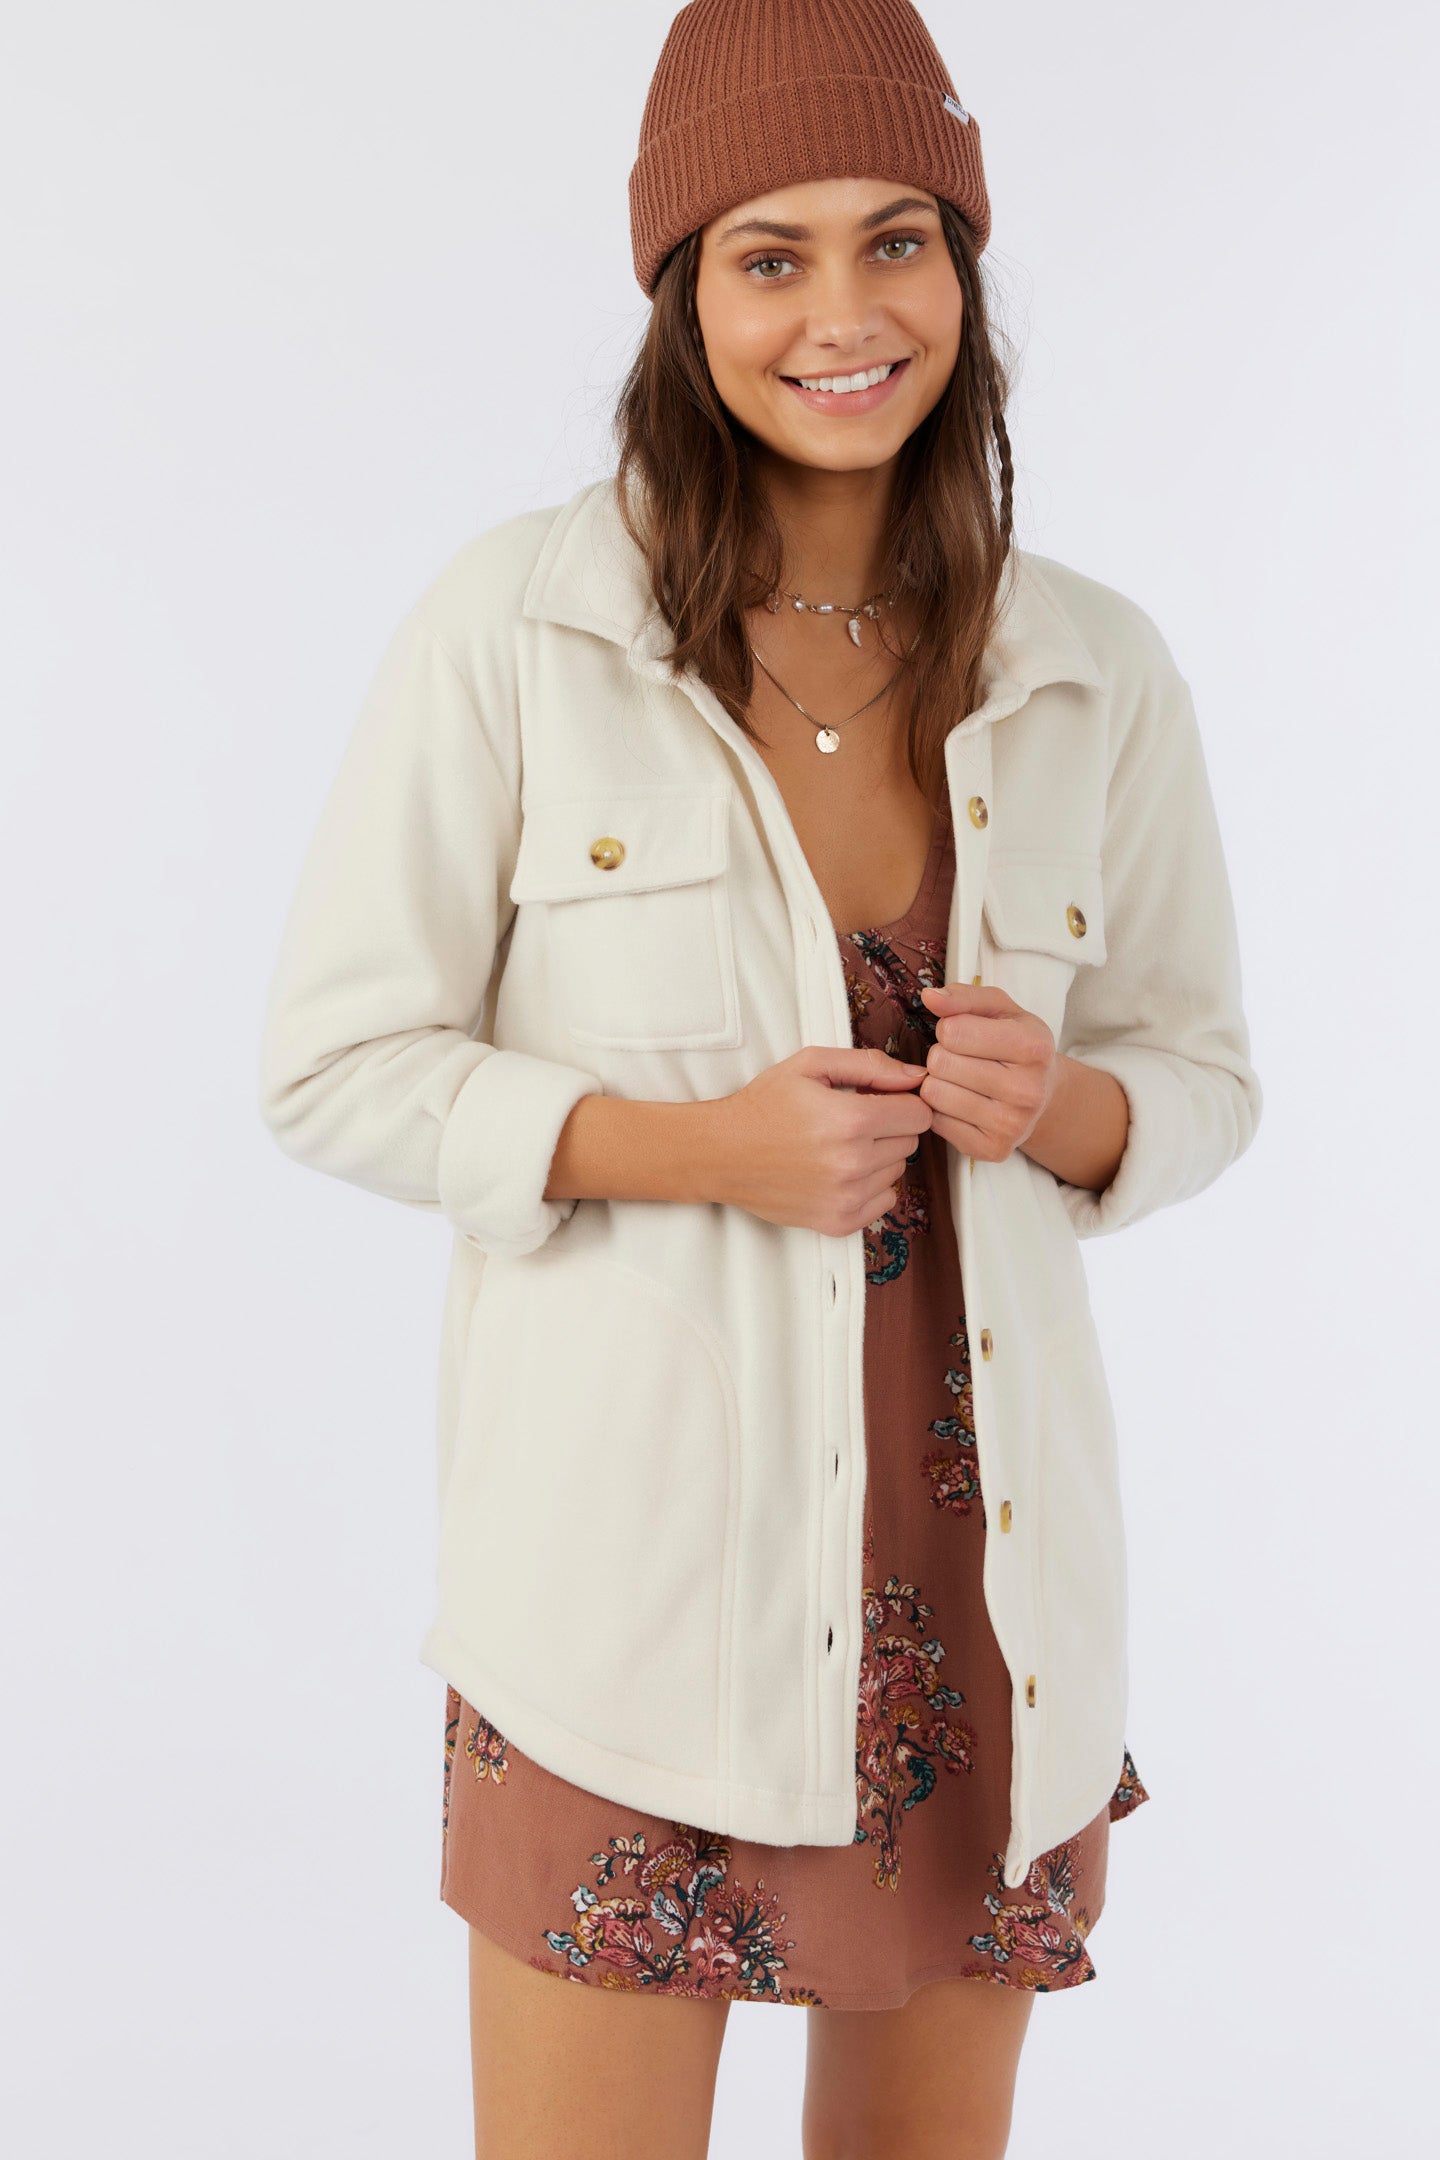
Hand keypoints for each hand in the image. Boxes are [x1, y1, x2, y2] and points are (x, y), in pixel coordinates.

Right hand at [710, 1045, 932, 1235]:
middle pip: (910, 1143)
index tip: (878, 1101)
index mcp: (851, 1120)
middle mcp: (853, 1163)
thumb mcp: (810, 1066)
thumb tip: (916, 1077)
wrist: (721, 1153)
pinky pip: (884, 1202)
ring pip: (897, 1171)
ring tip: (838, 1147)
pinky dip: (869, 1187)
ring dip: (878, 1158)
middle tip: (851, 1122)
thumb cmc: (763, 1107)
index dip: (900, 1102)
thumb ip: (869, 1065)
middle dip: (888, 1128)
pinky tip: (839, 1172)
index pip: (919, 1115)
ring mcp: (846, 1197)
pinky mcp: (838, 1221)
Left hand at [916, 981, 1059, 1161]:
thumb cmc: (1017, 1045)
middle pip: (940, 1062)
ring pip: (934, 1094)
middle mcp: (1027, 1089)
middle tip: (962, 1059)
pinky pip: (936, 1122)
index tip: (965, 1034)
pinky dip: (940, 1110)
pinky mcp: (992, 1149)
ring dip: (938, 1082)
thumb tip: (929, 997)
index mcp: (1033, 1046)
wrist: (1045, 1095)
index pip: (954, 1031)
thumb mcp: (1001, 1010)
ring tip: (960, 1080)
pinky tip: (961, 1103)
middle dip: (942, 1055)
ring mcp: (1011, 1124)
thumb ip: (964, 997)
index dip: (949, 1028)